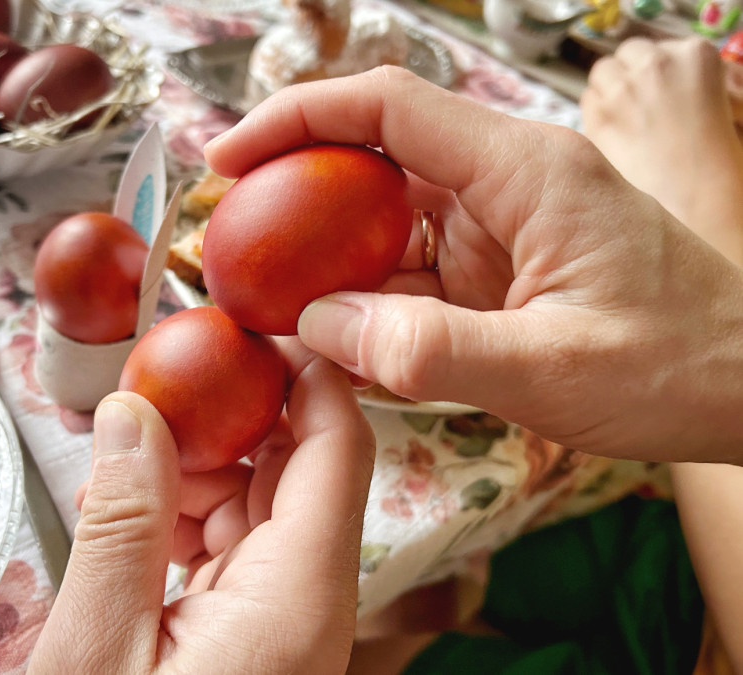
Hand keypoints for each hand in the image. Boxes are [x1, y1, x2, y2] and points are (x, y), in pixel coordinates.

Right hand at [29, 341, 374, 673]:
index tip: (255, 327)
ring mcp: (285, 617)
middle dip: (226, 419)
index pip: (339, 446)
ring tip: (113, 479)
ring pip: (258, 503)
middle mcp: (309, 602)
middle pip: (296, 467)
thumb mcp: (99, 648)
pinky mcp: (255, 630)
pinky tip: (126, 523)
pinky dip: (182, 520)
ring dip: (190, 475)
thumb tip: (131, 416)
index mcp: (299, 597)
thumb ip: (123, 527)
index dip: (306, 371)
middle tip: (158, 389)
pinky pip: (234, 544)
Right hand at [205, 65, 742, 464]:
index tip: (231, 155)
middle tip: (230, 237)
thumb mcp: (552, 368)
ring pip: (384, 226)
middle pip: (374, 161)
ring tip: (263, 296)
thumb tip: (319, 328)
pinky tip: (328, 338)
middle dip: (294, 191)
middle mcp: (502, 186)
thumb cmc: (677, 365)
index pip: (392, 108)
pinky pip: (408, 277)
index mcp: (523, 171)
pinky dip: (363, 304)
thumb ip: (431, 351)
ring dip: (325, 259)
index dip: (299, 118)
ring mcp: (494, 232)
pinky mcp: (491, 277)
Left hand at [581, 37, 742, 226]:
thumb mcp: (713, 96)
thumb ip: (681, 76)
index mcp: (694, 53)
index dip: (651, 72)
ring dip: (608, 91)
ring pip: (602, 73)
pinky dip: (595, 113)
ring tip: (623, 121)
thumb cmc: (711, 151)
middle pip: (626, 55)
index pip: (656, 48)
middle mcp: (656, 63)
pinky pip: (587, 101)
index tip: (655, 92)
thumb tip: (653, 73)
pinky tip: (612, 134)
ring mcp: (623, 89)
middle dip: (629, 75)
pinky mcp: (599, 116)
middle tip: (636, 105)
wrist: (700, 191)